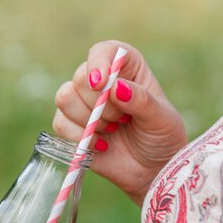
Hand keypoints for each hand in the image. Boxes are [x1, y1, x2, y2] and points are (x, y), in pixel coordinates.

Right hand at [53, 40, 186, 204]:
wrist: (152, 171)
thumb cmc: (162, 139)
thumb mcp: (162, 119)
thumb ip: (141, 101)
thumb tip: (115, 87)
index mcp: (127, 68)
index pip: (104, 51)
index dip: (99, 63)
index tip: (102, 83)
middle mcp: (102, 80)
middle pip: (80, 77)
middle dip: (100, 104)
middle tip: (122, 120)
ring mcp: (84, 103)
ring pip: (65, 97)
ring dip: (89, 120)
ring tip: (112, 131)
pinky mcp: (71, 126)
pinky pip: (60, 123)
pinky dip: (79, 137)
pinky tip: (101, 145)